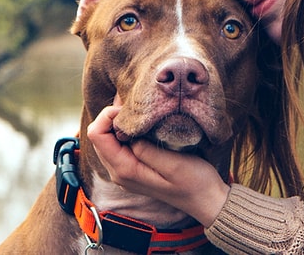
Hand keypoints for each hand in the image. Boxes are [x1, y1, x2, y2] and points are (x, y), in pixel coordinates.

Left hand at [87, 106, 229, 226]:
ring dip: (119, 122)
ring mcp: (124, 172)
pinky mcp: (132, 169)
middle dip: (112, 116)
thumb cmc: (194, 182)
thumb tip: (127, 131)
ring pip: (107, 139)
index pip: (97, 135)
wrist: (206, 200)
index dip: (108, 115)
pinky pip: (118, 145)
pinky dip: (125, 130)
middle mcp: (119, 172)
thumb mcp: (173, 164)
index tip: (132, 109)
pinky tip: (142, 122)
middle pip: (98, 135)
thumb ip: (146, 149)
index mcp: (125, 170)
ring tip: (139, 109)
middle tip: (136, 104)